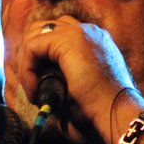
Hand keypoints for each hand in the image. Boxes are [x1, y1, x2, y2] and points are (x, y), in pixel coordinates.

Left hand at [14, 16, 141, 143]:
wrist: (116, 114)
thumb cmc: (101, 113)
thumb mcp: (80, 90)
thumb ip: (61, 78)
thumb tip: (37, 83)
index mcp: (95, 42)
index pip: (57, 35)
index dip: (40, 58)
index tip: (39, 87)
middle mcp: (89, 32)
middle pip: (43, 29)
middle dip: (30, 56)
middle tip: (33, 86)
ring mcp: (80, 31)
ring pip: (34, 35)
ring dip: (27, 64)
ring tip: (35, 92)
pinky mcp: (68, 39)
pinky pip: (31, 47)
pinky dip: (27, 70)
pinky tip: (36, 92)